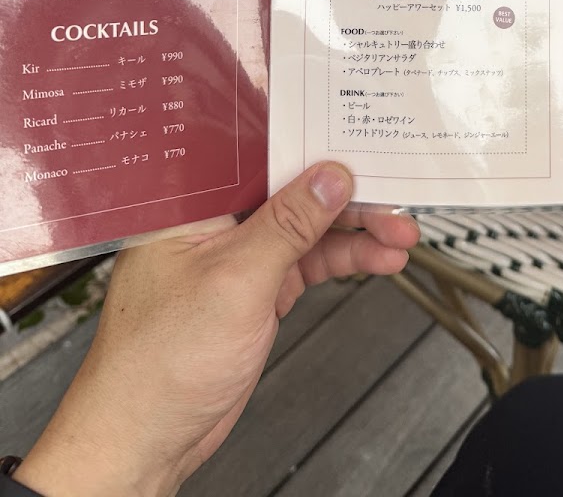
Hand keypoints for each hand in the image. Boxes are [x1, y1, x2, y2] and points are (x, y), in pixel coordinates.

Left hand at [15, 164, 418, 496]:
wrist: (145, 441)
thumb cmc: (155, 366)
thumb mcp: (234, 281)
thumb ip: (287, 225)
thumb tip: (329, 179)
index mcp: (191, 203)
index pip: (257, 153)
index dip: (308, 141)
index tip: (355, 139)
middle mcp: (215, 222)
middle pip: (292, 190)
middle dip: (346, 194)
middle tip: (392, 197)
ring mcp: (238, 257)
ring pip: (308, 227)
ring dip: (356, 230)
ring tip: (399, 233)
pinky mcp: (257, 289)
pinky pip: (309, 262)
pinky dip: (345, 261)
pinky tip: (378, 258)